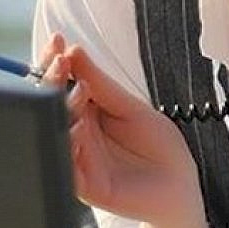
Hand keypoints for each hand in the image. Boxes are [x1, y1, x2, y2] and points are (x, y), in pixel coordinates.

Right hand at [38, 33, 202, 226]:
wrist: (179, 186)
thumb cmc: (158, 146)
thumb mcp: (132, 108)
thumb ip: (103, 85)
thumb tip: (73, 50)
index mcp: (85, 113)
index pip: (60, 84)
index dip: (54, 63)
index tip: (57, 40)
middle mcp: (74, 134)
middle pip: (49, 104)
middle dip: (51, 80)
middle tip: (61, 62)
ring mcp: (76, 159)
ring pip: (55, 132)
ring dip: (63, 109)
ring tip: (78, 91)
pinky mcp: (84, 185)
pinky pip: (67, 165)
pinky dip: (71, 145)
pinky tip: (79, 128)